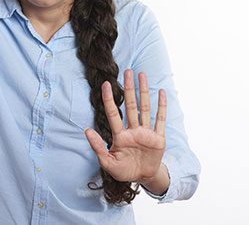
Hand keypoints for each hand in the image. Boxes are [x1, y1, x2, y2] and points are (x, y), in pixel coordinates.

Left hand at [84, 69, 166, 183]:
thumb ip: (98, 147)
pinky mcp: (158, 138)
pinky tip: (162, 93)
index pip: (113, 114)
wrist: (143, 178)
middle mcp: (133, 130)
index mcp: (120, 136)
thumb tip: (86, 130)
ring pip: (145, 108)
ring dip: (144, 91)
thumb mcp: (108, 162)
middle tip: (127, 71)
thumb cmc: (123, 170)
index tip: (106, 84)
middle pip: (130, 105)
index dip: (109, 99)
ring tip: (142, 75)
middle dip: (129, 88)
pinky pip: (160, 120)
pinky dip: (162, 106)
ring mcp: (146, 133)